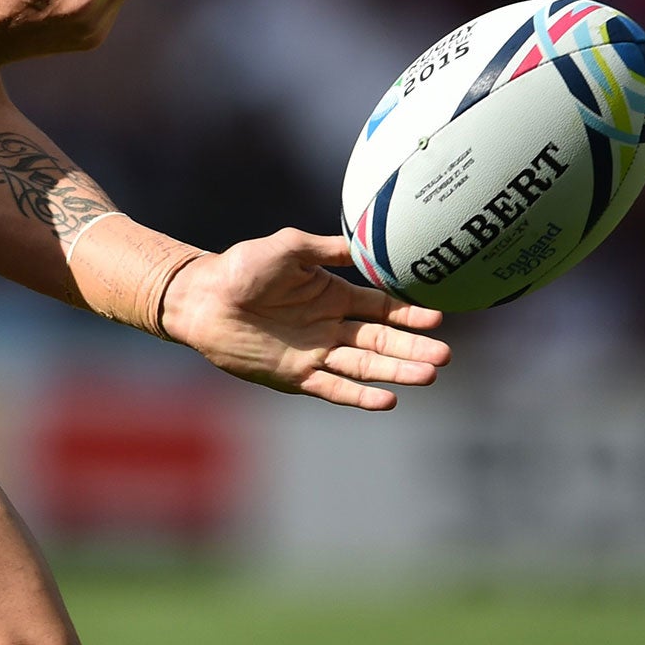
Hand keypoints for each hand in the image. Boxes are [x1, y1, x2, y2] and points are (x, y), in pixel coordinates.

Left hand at [160, 229, 450, 409]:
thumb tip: (366, 244)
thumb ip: (325, 249)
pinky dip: (360, 395)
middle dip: (414, 348)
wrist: (200, 298)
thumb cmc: (240, 266)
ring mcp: (315, 353)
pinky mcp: (296, 376)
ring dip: (397, 371)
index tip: (439, 318)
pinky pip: (335, 388)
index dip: (410, 314)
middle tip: (444, 355)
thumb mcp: (287, 247)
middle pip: (382, 341)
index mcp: (333, 295)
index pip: (382, 308)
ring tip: (429, 374)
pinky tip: (389, 399)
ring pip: (366, 366)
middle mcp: (330, 326)